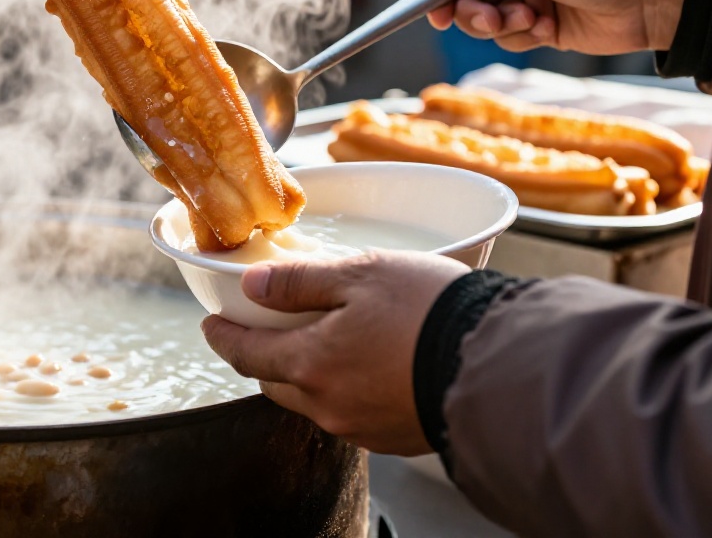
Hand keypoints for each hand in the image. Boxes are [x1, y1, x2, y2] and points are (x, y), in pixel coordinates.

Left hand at [201, 250, 468, 454]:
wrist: (500, 364)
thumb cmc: (431, 312)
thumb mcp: (361, 273)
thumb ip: (299, 281)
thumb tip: (252, 285)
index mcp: (310, 363)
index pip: (246, 354)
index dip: (223, 337)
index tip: (211, 325)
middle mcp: (328, 405)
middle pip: (274, 383)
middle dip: (261, 358)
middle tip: (259, 333)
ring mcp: (362, 428)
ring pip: (314, 401)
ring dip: (306, 375)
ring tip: (319, 344)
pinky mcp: (395, 438)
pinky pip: (352, 414)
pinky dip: (345, 390)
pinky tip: (364, 368)